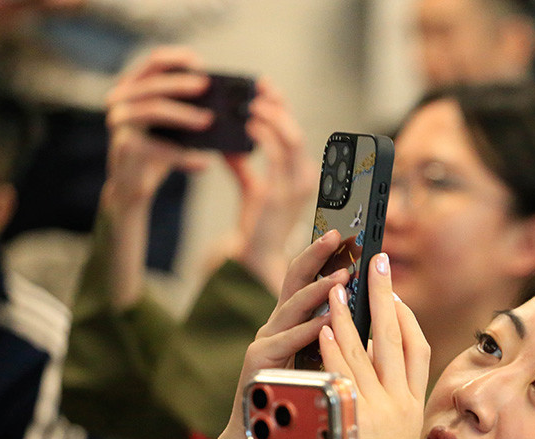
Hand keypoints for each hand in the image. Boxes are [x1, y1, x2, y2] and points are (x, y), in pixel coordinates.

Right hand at [102, 48, 215, 213]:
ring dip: (184, 115)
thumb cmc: (158, 150)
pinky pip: (157, 147)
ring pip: (153, 109)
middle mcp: (120, 99)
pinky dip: (183, 155)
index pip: (153, 61)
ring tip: (209, 121)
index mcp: (132, 86)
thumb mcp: (174, 125)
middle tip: (207, 86)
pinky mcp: (124, 146)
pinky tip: (203, 164)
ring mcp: (119, 122)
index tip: (201, 63)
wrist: (134, 186)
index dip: (177, 58)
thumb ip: (188, 108)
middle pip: (153, 84)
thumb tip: (223, 101)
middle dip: (182, 84)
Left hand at [221, 79, 316, 294]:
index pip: (296, 132)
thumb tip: (228, 144)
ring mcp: (294, 187)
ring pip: (291, 138)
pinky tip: (249, 127)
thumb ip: (243, 166)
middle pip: (297, 130)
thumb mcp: (253, 188)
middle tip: (258, 90)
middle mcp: (305, 178)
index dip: (283, 107)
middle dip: (278, 105)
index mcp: (304, 174)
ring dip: (270, 117)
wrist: (257, 255)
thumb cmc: (258, 223)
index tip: (265, 88)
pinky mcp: (278, 194)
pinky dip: (263, 136)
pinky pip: (275, 156)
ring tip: (250, 105)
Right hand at [222, 230, 349, 422]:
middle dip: (315, 256)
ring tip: (343, 277)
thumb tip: (379, 314)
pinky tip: (326, 323)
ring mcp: (266, 342)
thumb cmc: (302, 401)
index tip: (350, 234)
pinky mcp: (258, 364)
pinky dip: (306, 332)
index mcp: (297, 323)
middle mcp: (279, 326)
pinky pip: (285, 343)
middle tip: (339, 236)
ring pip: (292, 308)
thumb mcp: (326, 361)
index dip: (327, 256)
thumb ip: (343, 338)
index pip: (312, 280)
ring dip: (317, 291)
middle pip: (295, 281)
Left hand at [317, 253, 429, 438]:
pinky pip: (344, 376)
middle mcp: (403, 408)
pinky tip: (325, 327)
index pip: (419, 351)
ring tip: (337, 285)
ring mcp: (381, 414)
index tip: (395, 294)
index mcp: (415, 411)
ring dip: (350, 314)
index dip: (407, 317)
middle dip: (386, 296)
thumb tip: (376, 399)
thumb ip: (388, 419)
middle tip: (377, 260)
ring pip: (367, 352)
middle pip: (398, 338)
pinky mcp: (358, 425)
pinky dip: (336, 347)